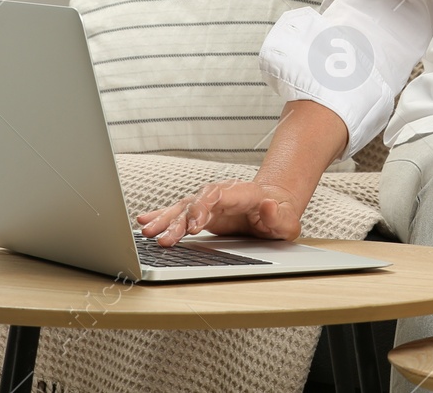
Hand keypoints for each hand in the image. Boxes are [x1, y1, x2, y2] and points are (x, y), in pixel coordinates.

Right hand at [135, 179, 304, 245]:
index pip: (218, 196)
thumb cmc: (281, 216)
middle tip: (165, 238)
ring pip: (183, 208)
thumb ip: (279, 216)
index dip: (203, 209)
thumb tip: (269, 206)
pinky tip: (144, 222)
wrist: (275, 206)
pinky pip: (179, 213)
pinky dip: (162, 216)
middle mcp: (222, 195)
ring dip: (165, 220)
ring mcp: (210, 203)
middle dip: (179, 220)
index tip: (193, 226)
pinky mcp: (202, 213)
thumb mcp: (288, 221)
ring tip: (147, 233)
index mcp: (242, 195)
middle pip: (196, 202)